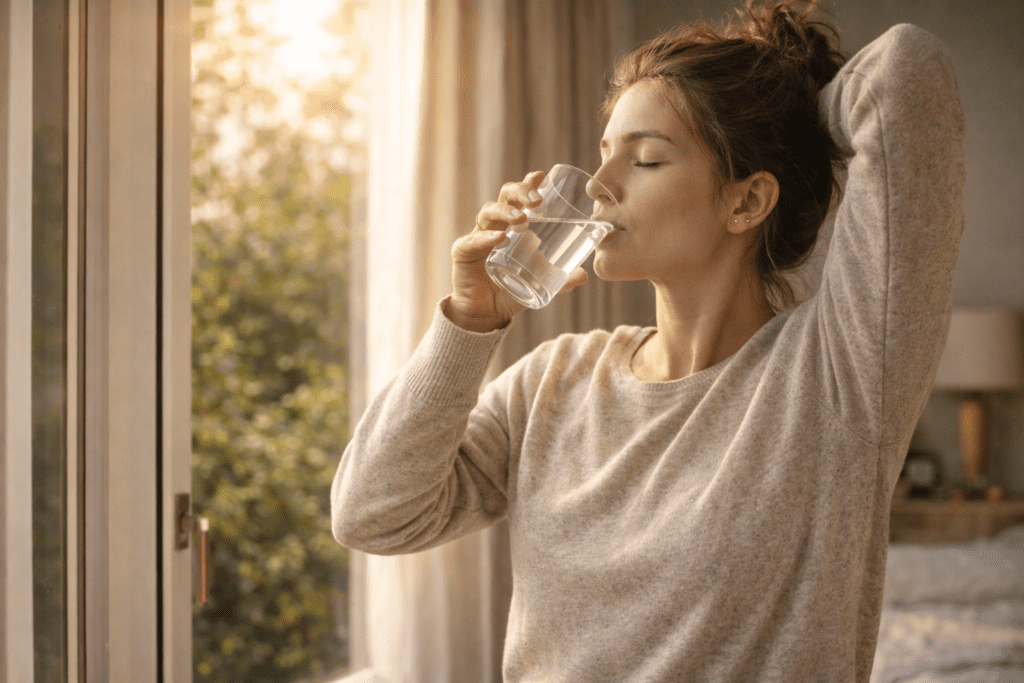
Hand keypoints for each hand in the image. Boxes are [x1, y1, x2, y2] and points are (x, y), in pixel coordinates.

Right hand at [446, 171, 587, 331]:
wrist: (486, 314)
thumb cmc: (511, 291)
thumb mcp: (539, 284)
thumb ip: (560, 280)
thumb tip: (584, 276)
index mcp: (511, 226)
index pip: (519, 198)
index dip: (528, 184)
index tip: (541, 176)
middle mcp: (494, 226)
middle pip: (505, 197)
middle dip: (521, 192)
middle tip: (538, 200)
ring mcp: (477, 237)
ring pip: (488, 212)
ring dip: (506, 211)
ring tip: (522, 218)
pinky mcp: (462, 253)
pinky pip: (472, 241)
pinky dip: (485, 237)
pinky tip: (500, 237)